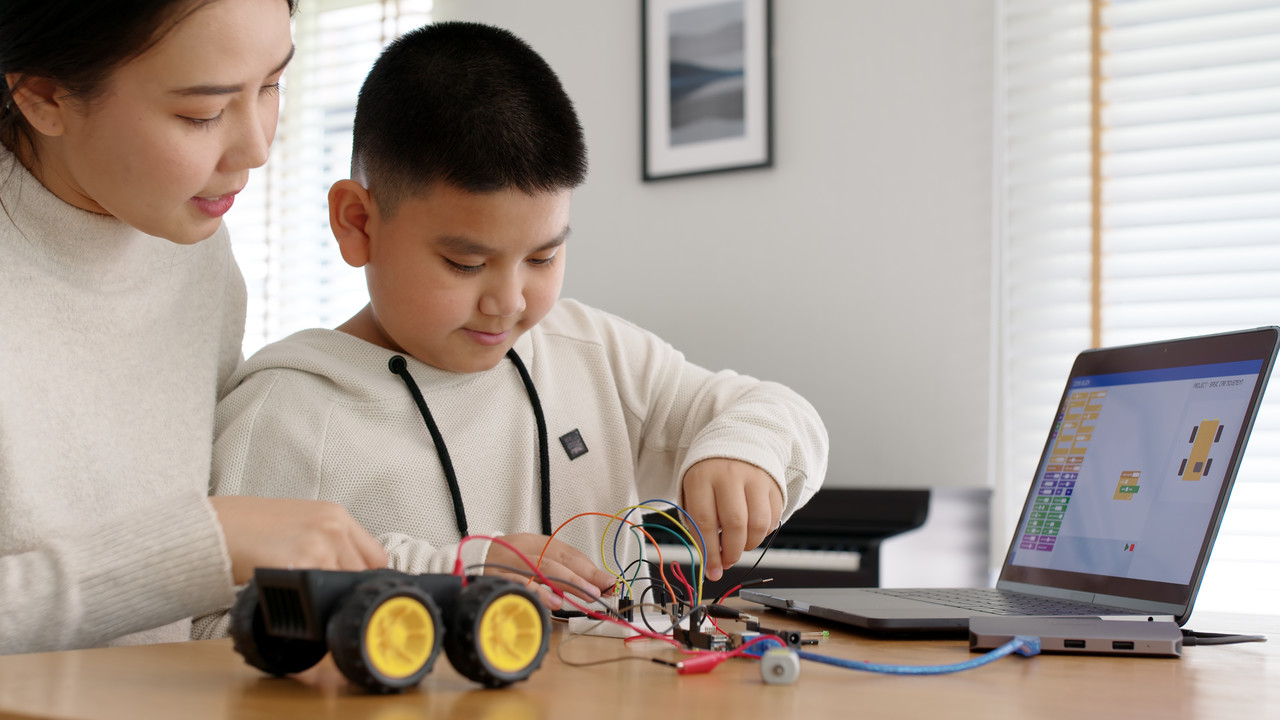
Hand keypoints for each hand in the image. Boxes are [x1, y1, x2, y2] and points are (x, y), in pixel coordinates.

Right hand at [209, 496, 387, 583]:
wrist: (217, 527)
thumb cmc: (254, 525)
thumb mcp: (304, 521)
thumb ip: (331, 540)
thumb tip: (352, 570)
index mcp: (337, 516)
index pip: (376, 558)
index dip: (362, 574)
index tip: (349, 584)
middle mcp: (333, 529)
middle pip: (360, 577)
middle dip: (341, 586)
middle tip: (315, 587)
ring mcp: (319, 548)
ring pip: (340, 589)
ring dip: (323, 596)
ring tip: (297, 587)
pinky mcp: (300, 567)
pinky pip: (317, 597)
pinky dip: (306, 601)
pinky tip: (287, 592)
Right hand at [483, 533, 615, 610]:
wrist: (470, 557)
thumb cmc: (508, 561)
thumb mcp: (535, 557)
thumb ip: (563, 569)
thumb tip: (597, 583)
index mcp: (536, 543)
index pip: (568, 553)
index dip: (590, 569)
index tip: (609, 583)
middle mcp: (523, 550)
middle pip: (556, 560)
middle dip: (581, 577)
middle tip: (599, 591)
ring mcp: (509, 563)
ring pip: (540, 569)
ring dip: (565, 583)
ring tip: (586, 595)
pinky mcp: (496, 578)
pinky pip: (517, 585)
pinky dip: (536, 592)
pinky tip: (552, 602)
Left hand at [681, 458, 782, 580]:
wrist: (734, 444)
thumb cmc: (710, 477)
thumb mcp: (694, 495)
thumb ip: (700, 528)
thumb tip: (712, 565)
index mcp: (702, 478)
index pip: (705, 522)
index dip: (709, 552)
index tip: (712, 570)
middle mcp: (730, 475)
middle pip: (735, 524)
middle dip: (731, 552)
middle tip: (727, 561)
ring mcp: (755, 478)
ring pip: (759, 524)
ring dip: (750, 545)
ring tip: (740, 545)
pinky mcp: (774, 484)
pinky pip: (773, 519)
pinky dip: (763, 533)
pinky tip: (751, 529)